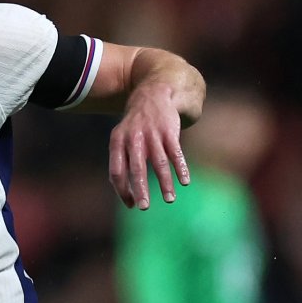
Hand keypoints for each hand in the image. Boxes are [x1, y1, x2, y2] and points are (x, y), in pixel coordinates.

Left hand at [109, 82, 190, 208]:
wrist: (153, 94)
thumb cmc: (135, 126)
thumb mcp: (121, 138)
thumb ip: (120, 162)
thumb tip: (124, 192)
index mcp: (118, 142)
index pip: (117, 171)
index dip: (123, 189)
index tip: (131, 204)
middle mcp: (134, 138)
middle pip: (136, 168)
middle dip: (141, 188)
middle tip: (144, 207)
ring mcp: (152, 134)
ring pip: (159, 162)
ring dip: (165, 183)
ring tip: (169, 200)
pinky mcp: (169, 131)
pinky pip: (176, 152)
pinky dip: (180, 167)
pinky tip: (184, 181)